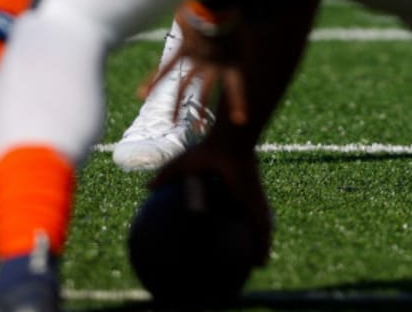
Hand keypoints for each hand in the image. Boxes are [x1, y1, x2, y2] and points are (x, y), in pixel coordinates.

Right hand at [145, 1, 248, 127]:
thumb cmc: (233, 8)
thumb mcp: (243, 22)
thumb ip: (243, 28)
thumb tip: (253, 11)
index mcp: (232, 60)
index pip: (236, 86)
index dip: (238, 103)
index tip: (241, 121)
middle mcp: (215, 63)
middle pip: (207, 90)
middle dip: (203, 110)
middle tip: (200, 128)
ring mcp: (199, 58)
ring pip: (185, 85)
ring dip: (177, 104)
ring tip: (171, 123)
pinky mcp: (185, 49)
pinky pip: (168, 67)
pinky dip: (154, 79)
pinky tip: (142, 93)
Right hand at [149, 142, 272, 264]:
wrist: (229, 145)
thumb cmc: (207, 151)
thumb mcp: (180, 166)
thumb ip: (165, 177)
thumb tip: (147, 187)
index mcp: (228, 189)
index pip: (229, 210)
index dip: (227, 223)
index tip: (220, 240)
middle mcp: (242, 198)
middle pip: (246, 222)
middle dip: (246, 239)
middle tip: (240, 258)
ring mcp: (252, 203)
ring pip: (260, 229)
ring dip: (261, 246)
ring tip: (259, 266)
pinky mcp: (258, 205)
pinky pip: (264, 230)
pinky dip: (265, 246)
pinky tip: (262, 264)